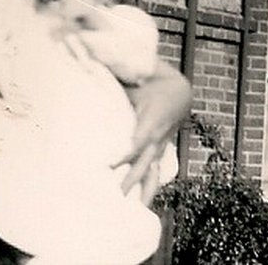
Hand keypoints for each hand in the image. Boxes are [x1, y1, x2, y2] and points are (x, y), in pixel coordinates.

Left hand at [113, 60, 191, 203]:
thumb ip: (113, 68)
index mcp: (152, 118)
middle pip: (145, 162)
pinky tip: (140, 204)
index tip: (110, 163)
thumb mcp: (135, 74)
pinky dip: (148, 187)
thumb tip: (87, 55)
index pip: (138, 140)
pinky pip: (153, 171)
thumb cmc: (153, 79)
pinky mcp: (159, 150)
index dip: (126, 153)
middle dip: (132, 179)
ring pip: (153, 171)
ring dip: (145, 190)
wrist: (180, 89)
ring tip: (137, 210)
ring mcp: (159, 145)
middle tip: (117, 195)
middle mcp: (157, 136)